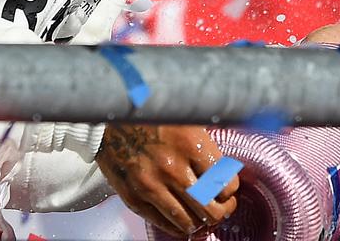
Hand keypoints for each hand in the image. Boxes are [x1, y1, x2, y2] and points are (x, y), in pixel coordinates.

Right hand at [96, 124, 237, 236]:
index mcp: (190, 144)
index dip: (231, 191)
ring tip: (202, 215)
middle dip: (221, 212)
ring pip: (188, 223)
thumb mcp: (186, 118)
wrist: (108, 116)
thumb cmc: (151, 114)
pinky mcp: (133, 196)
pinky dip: (177, 226)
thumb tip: (227, 166)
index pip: (226, 184)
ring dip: (200, 222)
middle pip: (211, 210)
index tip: (227, 189)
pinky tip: (182, 218)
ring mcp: (151, 185)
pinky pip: (163, 223)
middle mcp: (172, 168)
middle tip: (221, 206)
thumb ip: (207, 143)